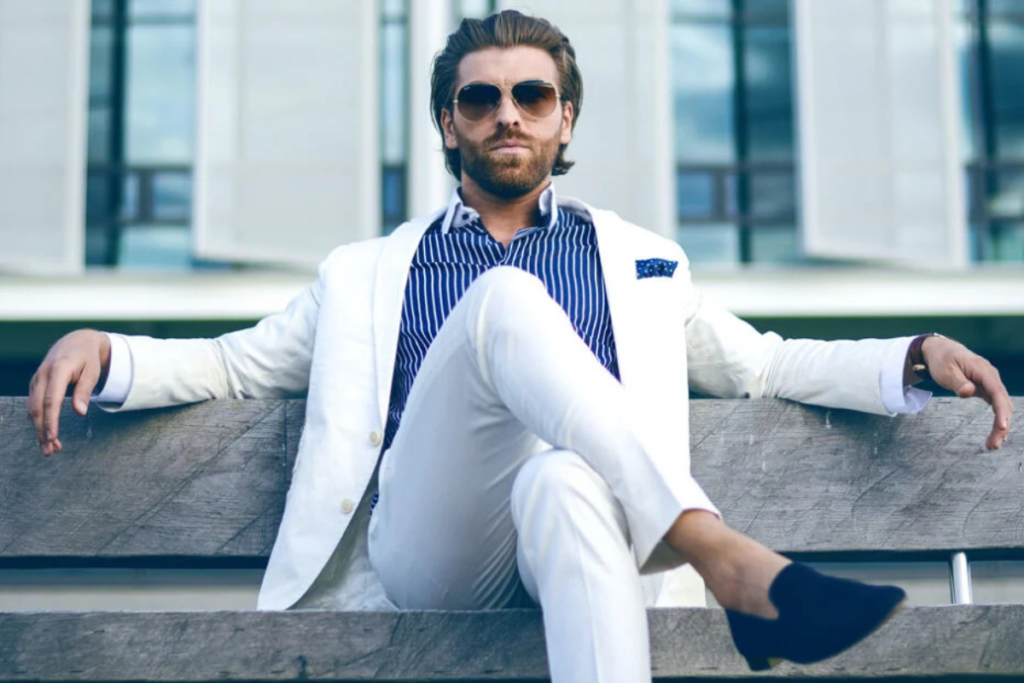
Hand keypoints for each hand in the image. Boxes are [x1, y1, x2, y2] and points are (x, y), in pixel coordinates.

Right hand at [27, 330, 110, 455]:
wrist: (76, 342)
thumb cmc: (87, 358)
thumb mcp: (92, 372)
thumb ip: (85, 391)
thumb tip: (80, 412)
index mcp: (58, 370)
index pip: (50, 400)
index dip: (50, 421)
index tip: (52, 438)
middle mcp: (42, 375)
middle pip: (37, 408)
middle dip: (42, 431)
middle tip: (51, 451)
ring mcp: (36, 380)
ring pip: (32, 409)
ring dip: (39, 430)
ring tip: (49, 449)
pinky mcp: (35, 385)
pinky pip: (33, 405)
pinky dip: (38, 421)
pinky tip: (45, 435)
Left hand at [922, 336, 1011, 449]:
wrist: (941, 351)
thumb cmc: (943, 360)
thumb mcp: (945, 370)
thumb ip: (958, 382)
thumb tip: (968, 392)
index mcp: (984, 371)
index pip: (997, 392)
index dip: (1002, 411)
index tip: (1002, 427)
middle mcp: (991, 378)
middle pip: (1003, 403)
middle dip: (1002, 425)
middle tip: (993, 445)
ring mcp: (990, 384)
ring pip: (1001, 407)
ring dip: (1000, 426)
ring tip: (992, 445)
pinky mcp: (986, 389)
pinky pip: (996, 406)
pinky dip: (997, 420)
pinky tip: (996, 434)